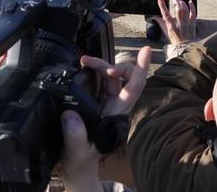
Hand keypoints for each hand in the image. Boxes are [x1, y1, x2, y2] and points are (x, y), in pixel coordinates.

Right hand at [59, 47, 150, 190]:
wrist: (76, 165)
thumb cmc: (81, 159)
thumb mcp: (77, 152)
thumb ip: (75, 135)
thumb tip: (70, 115)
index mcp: (116, 113)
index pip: (134, 88)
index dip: (141, 69)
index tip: (146, 50)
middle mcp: (114, 104)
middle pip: (122, 76)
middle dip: (110, 64)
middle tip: (89, 63)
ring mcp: (105, 100)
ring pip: (109, 74)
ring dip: (99, 64)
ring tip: (84, 61)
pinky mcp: (94, 99)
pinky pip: (98, 79)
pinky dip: (92, 69)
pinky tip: (83, 67)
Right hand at [153, 0, 196, 44]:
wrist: (186, 46)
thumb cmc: (175, 39)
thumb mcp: (166, 31)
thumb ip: (160, 23)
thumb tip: (154, 17)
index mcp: (171, 26)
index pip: (165, 14)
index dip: (162, 6)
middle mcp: (179, 23)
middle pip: (178, 9)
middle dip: (176, 1)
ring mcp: (186, 23)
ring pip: (185, 10)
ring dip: (182, 3)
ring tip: (179, 0)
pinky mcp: (192, 23)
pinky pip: (193, 13)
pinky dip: (192, 6)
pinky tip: (189, 2)